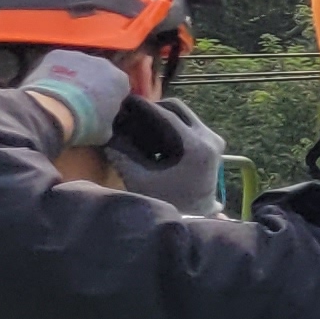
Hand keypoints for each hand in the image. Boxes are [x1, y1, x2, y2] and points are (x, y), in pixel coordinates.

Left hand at [18, 49, 135, 150]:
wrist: (53, 111)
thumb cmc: (84, 123)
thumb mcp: (105, 131)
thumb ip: (109, 119)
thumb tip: (103, 120)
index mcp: (121, 81)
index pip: (120, 87)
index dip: (110, 99)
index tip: (100, 109)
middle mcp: (104, 63)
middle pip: (100, 73)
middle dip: (93, 85)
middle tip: (80, 103)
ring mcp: (80, 56)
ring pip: (79, 66)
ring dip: (74, 77)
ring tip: (61, 96)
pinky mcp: (57, 54)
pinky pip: (59, 62)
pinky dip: (55, 72)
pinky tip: (48, 87)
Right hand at [107, 96, 227, 215]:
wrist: (196, 218)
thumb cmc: (167, 202)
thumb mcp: (140, 180)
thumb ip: (122, 155)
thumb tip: (104, 134)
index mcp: (197, 147)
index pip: (166, 115)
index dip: (143, 106)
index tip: (124, 100)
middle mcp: (210, 138)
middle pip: (177, 108)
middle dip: (151, 108)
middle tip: (129, 112)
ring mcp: (214, 140)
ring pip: (183, 114)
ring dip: (159, 116)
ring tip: (137, 123)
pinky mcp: (213, 144)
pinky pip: (188, 123)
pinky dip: (169, 124)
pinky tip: (150, 133)